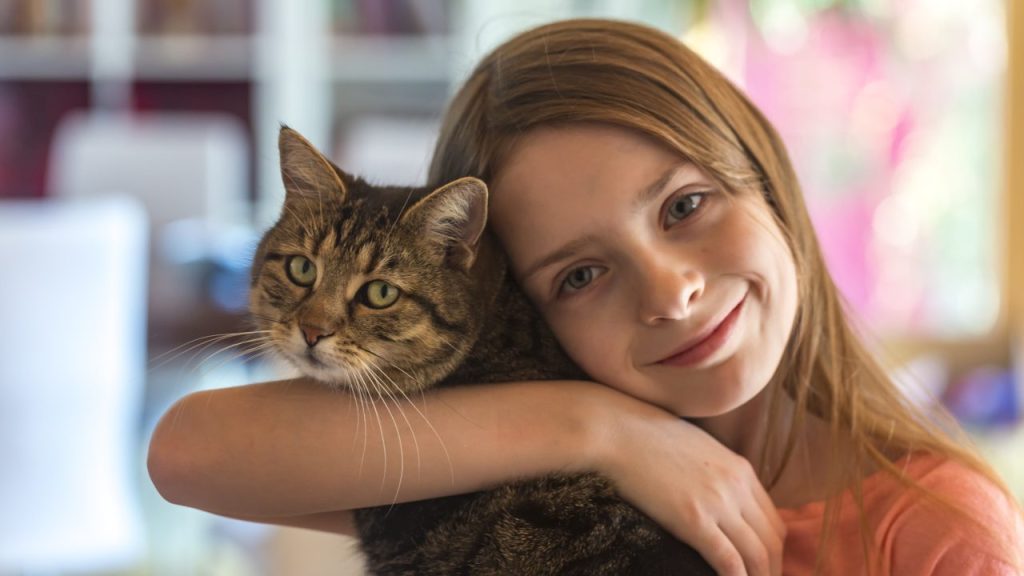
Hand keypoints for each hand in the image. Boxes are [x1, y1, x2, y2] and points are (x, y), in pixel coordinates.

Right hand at [584, 389, 784, 575]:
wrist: (616, 430)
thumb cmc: (646, 437)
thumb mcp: (696, 449)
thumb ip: (715, 473)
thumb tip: (715, 498)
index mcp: (740, 469)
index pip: (774, 520)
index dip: (773, 551)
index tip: (764, 568)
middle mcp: (737, 485)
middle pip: (772, 540)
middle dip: (772, 570)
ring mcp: (717, 502)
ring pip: (757, 554)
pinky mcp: (693, 519)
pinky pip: (728, 560)